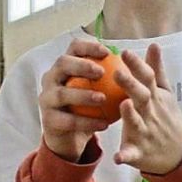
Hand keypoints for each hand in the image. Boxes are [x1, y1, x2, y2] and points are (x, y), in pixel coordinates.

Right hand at [40, 37, 114, 161]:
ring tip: (103, 99)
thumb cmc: (89, 105)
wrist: (71, 134)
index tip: (107, 52)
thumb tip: (135, 60)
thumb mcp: (100, 87)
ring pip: (62, 93)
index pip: (74, 48)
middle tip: (102, 72)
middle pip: (62, 63)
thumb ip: (112, 75)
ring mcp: (47, 98)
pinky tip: (104, 124)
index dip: (89, 47)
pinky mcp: (48, 120)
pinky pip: (68, 121)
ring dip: (83, 95)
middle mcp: (52, 78)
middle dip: (82, 65)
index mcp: (66, 66)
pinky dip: (87, 122)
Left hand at [113, 45, 181, 174]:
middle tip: (116, 72)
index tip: (124, 52)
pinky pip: (132, 154)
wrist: (181, 152)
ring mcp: (146, 133)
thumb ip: (156, 70)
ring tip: (124, 105)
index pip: (147, 78)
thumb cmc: (167, 117)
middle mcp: (151, 113)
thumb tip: (153, 44)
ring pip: (137, 123)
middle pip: (141, 97)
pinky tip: (118, 157)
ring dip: (131, 116)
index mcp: (154, 97)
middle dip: (130, 85)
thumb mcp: (165, 92)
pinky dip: (126, 156)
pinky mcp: (140, 152)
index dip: (137, 65)